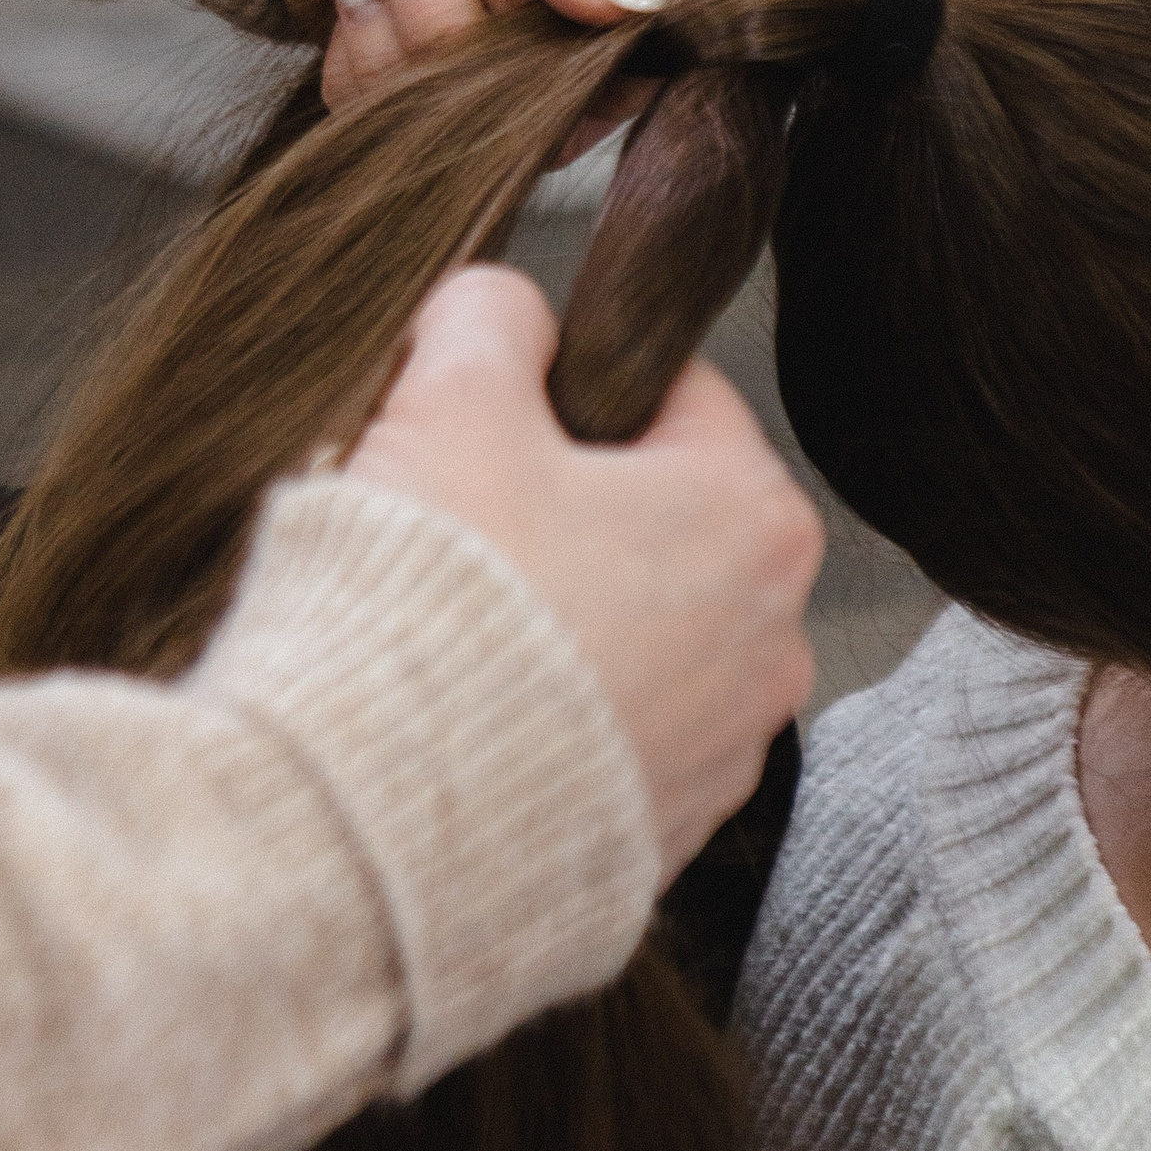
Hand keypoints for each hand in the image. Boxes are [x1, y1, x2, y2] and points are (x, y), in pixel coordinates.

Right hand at [346, 269, 821, 877]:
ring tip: (447, 628)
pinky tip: (461, 711)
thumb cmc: (436, 601)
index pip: (672, 397)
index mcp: (755, 517)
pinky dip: (545, 717)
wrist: (378, 817)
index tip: (488, 421)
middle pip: (655, 522)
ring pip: (633, 633)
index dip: (564, 392)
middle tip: (453, 521)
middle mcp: (771, 644)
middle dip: (559, 510)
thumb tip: (504, 312)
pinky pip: (605, 739)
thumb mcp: (450, 399)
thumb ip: (489, 316)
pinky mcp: (659, 838)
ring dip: (555, 617)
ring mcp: (721, 755)